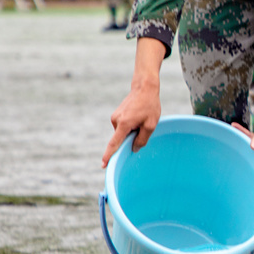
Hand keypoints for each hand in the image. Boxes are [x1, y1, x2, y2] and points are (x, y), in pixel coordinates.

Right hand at [102, 37, 166, 166]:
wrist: (144, 88)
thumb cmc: (149, 105)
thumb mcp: (151, 125)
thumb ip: (142, 139)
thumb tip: (134, 149)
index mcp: (124, 124)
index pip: (114, 143)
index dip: (109, 155)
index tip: (103, 165)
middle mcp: (116, 121)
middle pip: (123, 138)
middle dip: (133, 137)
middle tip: (143, 124)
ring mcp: (115, 118)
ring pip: (124, 133)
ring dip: (133, 130)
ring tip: (142, 118)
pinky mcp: (116, 116)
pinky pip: (123, 127)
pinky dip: (130, 126)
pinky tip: (138, 116)